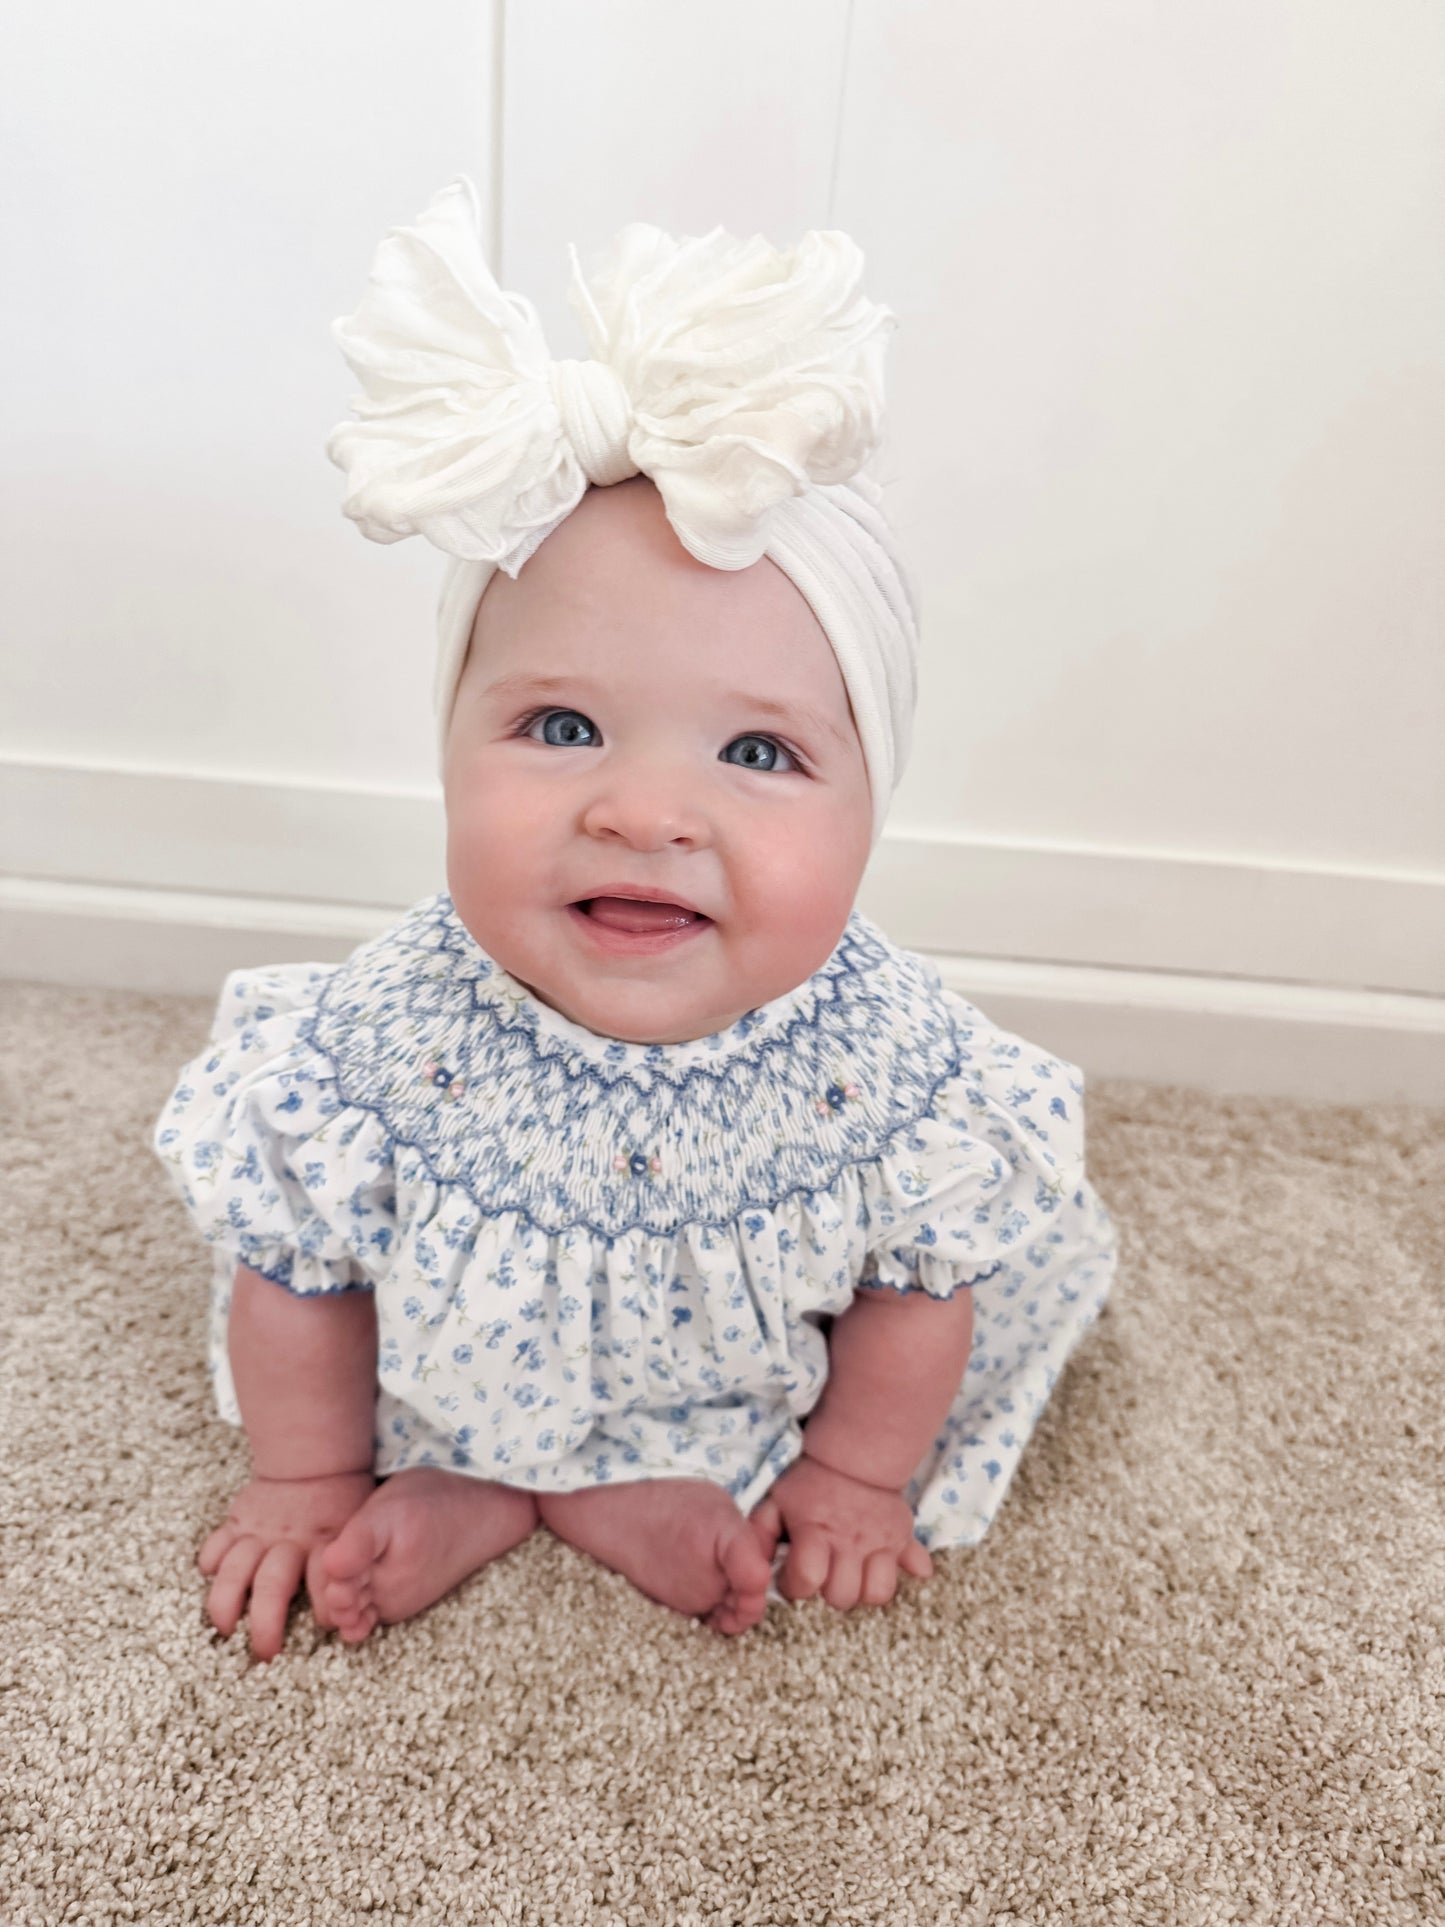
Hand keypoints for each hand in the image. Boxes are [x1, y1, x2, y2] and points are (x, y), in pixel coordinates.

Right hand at [197, 1470, 374, 1660]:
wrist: (314, 1459)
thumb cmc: (341, 1502)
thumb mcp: (361, 1525)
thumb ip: (357, 1562)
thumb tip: (358, 1610)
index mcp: (324, 1542)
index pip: (324, 1581)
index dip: (324, 1609)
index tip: (323, 1627)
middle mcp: (289, 1541)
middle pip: (271, 1587)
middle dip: (265, 1625)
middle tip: (265, 1653)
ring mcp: (259, 1532)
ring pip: (234, 1571)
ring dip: (226, 1604)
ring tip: (227, 1629)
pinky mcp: (237, 1522)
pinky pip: (215, 1545)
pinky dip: (210, 1563)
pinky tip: (213, 1580)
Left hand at [749, 1452, 932, 1610]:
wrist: (855, 1456)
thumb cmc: (809, 1485)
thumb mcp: (776, 1503)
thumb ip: (758, 1535)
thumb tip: (755, 1570)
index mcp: (815, 1531)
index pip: (807, 1581)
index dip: (795, 1586)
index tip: (793, 1575)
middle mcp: (850, 1541)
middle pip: (842, 1596)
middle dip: (827, 1593)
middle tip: (824, 1575)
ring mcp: (881, 1542)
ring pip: (878, 1593)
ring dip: (862, 1591)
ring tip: (850, 1576)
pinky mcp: (904, 1539)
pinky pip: (917, 1568)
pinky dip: (908, 1575)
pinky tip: (886, 1567)